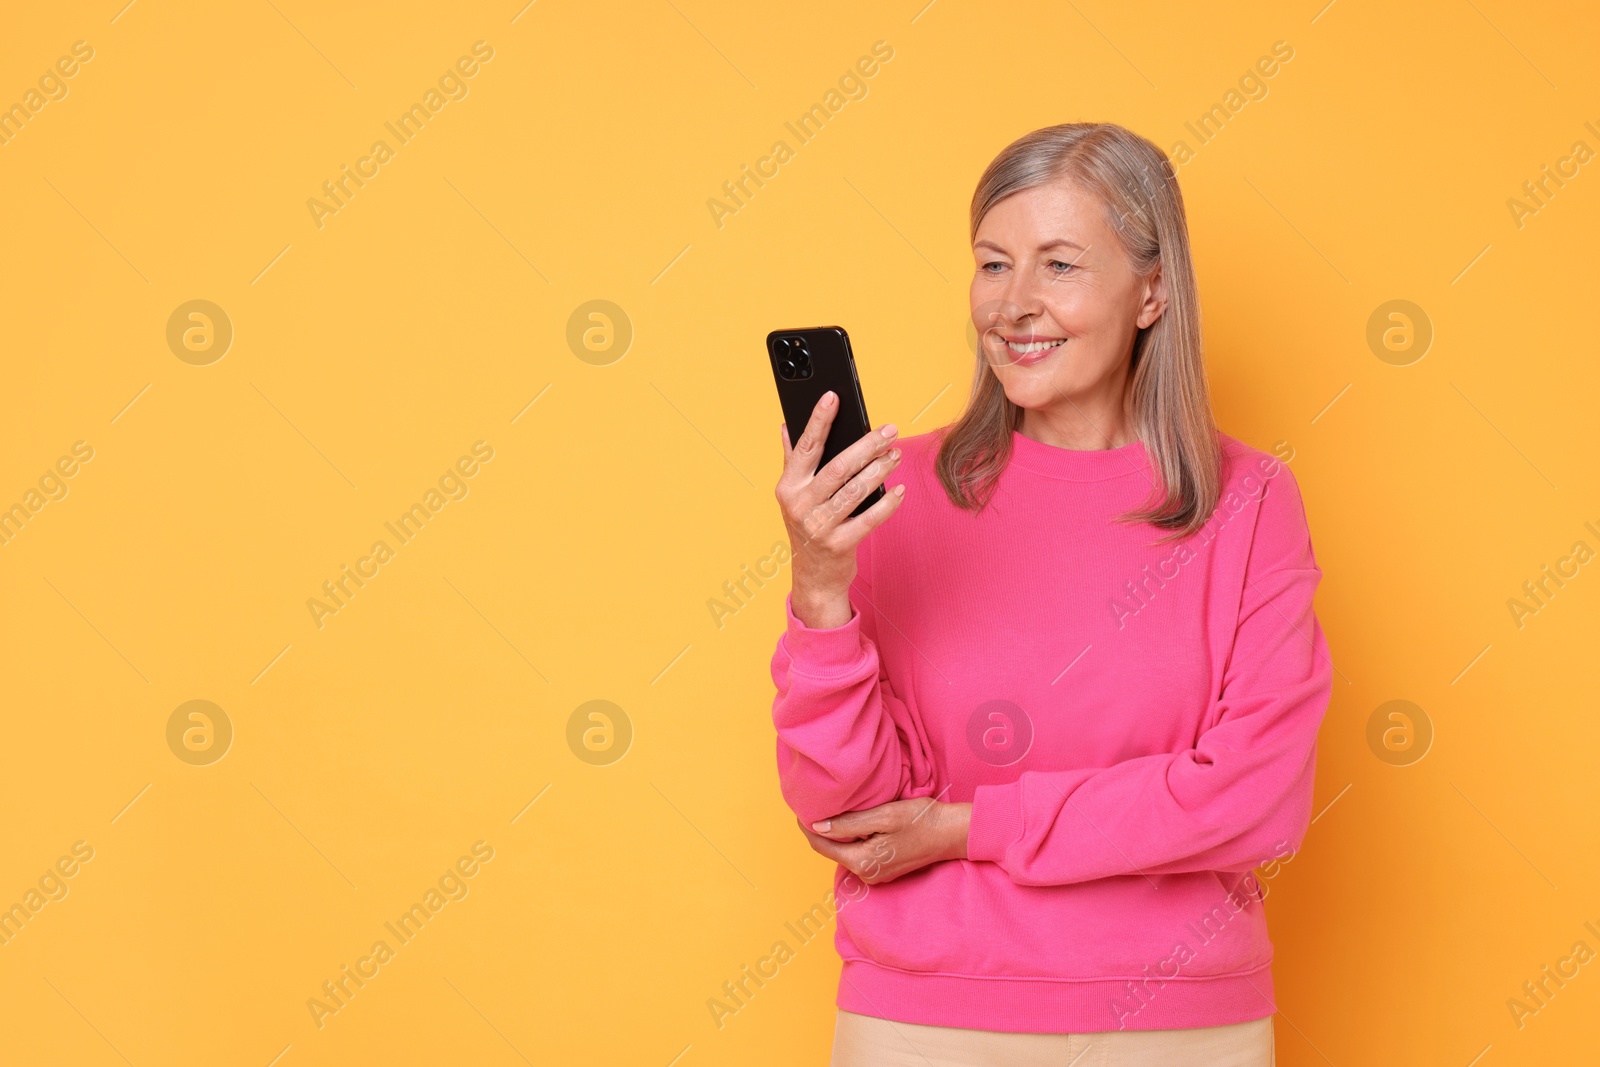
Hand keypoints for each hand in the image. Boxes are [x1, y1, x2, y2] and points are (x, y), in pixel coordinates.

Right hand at [776, 392, 905, 629]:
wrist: (813, 577)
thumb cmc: (808, 527)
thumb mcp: (794, 495)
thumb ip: (791, 460)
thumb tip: (786, 425)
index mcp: (788, 487)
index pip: (806, 447)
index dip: (819, 420)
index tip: (833, 396)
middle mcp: (800, 505)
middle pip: (838, 467)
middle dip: (867, 445)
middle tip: (889, 430)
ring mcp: (819, 526)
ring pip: (856, 490)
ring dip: (880, 470)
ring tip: (896, 455)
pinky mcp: (840, 545)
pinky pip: (870, 519)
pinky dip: (888, 503)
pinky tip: (900, 490)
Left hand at [796, 798, 970, 884]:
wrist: (952, 833)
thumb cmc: (921, 820)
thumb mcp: (883, 816)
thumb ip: (849, 824)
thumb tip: (817, 826)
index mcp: (862, 862)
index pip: (822, 845)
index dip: (807, 826)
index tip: (799, 808)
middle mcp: (866, 874)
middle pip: (831, 850)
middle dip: (819, 830)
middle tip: (810, 805)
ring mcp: (876, 874)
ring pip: (845, 852)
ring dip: (835, 834)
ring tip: (828, 810)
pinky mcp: (885, 869)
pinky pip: (859, 853)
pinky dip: (851, 839)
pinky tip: (851, 822)